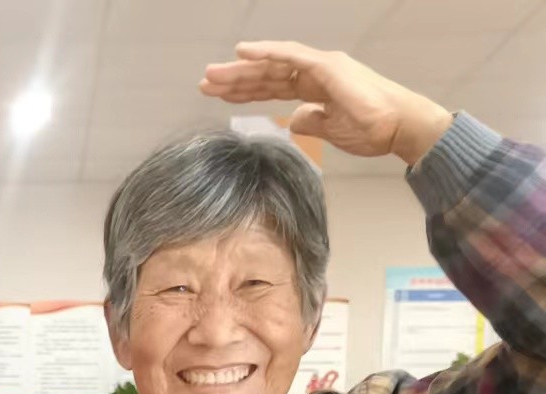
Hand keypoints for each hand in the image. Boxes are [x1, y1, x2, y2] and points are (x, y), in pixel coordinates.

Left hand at [200, 42, 453, 165]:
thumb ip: (311, 122)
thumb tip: (294, 121)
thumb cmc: (372, 130)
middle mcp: (315, 72)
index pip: (273, 87)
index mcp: (316, 88)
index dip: (246, 90)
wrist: (399, 127)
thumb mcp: (331, 130)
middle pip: (267, 75)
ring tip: (212, 74)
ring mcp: (321, 67)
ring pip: (272, 65)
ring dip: (241, 69)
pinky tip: (243, 52)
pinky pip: (290, 56)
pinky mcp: (326, 67)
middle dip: (235, 79)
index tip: (218, 96)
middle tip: (205, 83)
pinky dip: (266, 53)